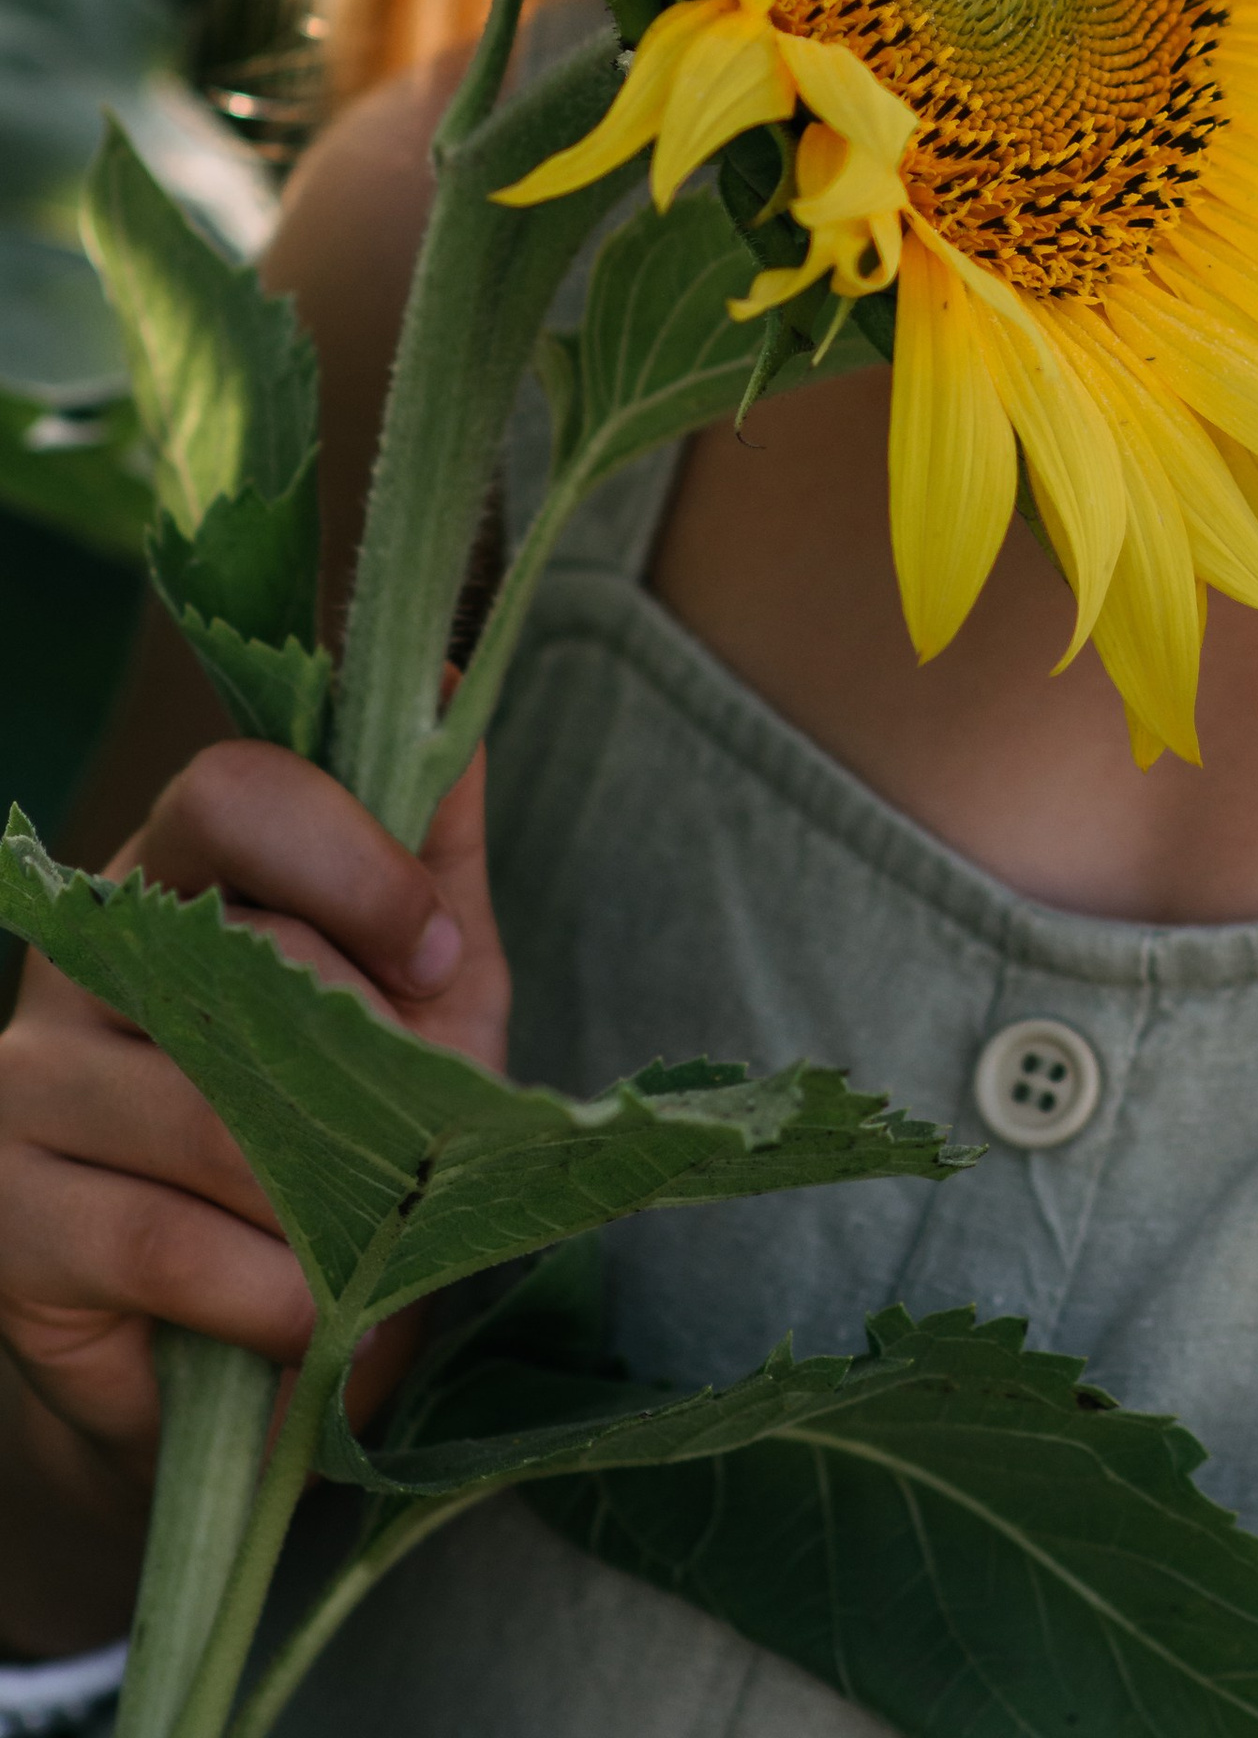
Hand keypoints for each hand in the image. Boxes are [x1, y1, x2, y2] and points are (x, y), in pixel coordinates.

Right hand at [0, 741, 508, 1521]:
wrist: (236, 1343)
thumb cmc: (347, 1137)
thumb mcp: (422, 995)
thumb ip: (433, 854)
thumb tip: (446, 681)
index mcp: (174, 865)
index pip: (229, 791)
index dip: (348, 860)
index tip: (435, 955)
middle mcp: (79, 952)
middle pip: (240, 965)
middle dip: (366, 1068)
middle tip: (422, 1145)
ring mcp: (24, 1079)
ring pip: (210, 1115)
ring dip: (331, 1199)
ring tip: (377, 1245)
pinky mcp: (2, 1220)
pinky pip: (165, 1241)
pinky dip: (270, 1289)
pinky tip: (309, 1316)